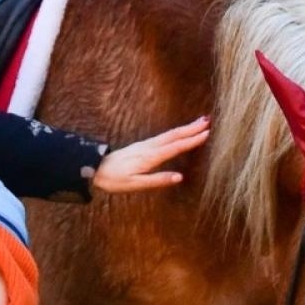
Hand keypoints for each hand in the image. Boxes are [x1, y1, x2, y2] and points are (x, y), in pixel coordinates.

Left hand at [92, 116, 209, 192]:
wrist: (96, 169)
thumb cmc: (115, 179)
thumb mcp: (136, 184)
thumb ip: (158, 180)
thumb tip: (179, 177)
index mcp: (150, 157)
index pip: (175, 147)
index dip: (191, 140)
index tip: (206, 133)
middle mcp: (149, 147)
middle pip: (174, 135)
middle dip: (192, 128)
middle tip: (208, 121)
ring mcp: (146, 144)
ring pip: (170, 134)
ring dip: (186, 128)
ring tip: (200, 122)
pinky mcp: (144, 145)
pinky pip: (164, 136)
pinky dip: (176, 132)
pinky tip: (181, 132)